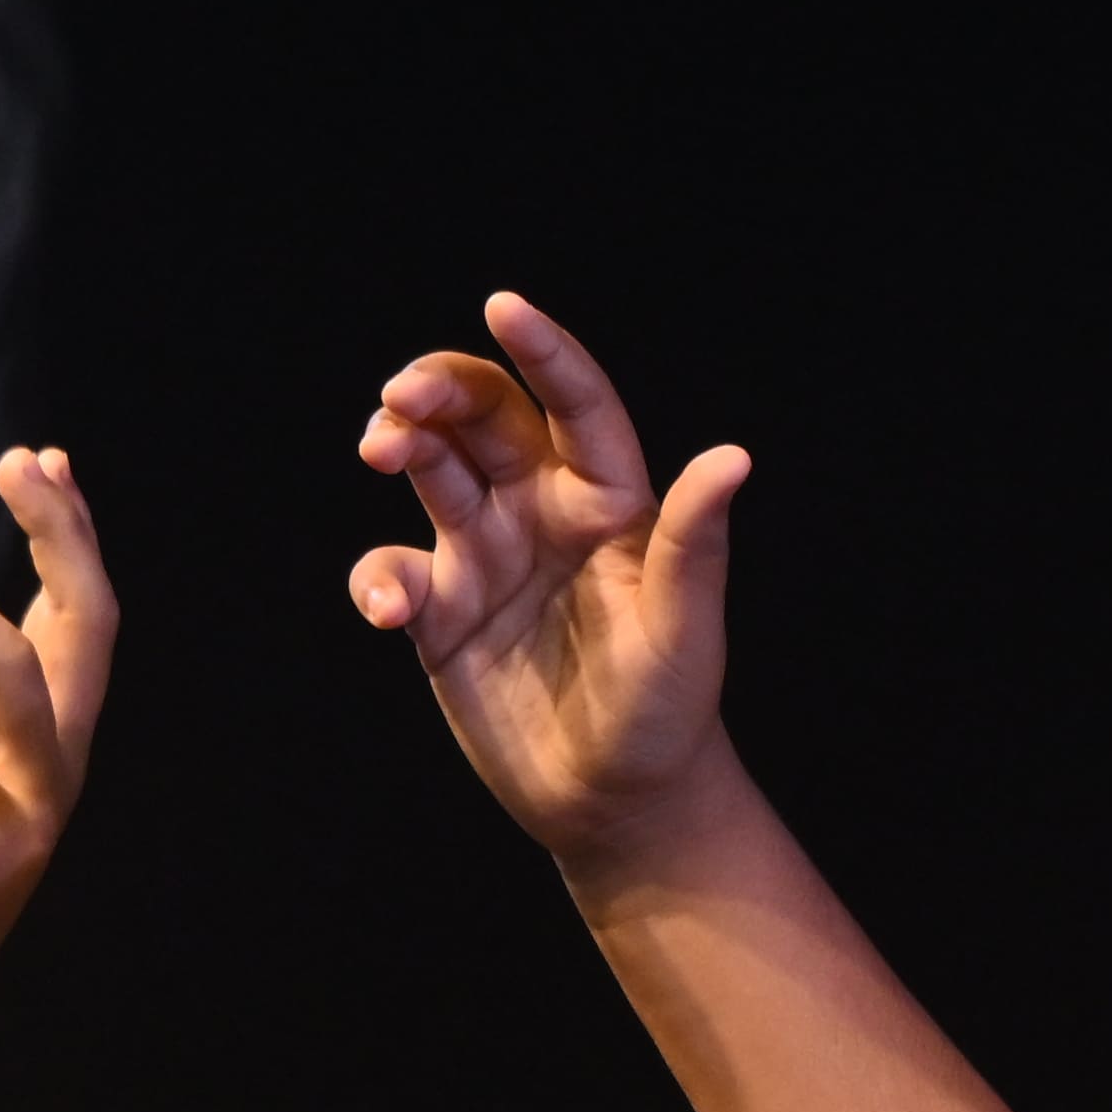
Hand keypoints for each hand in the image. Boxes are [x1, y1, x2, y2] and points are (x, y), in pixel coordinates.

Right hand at [350, 293, 746, 863]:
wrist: (615, 803)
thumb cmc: (667, 713)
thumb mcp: (686, 631)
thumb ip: (694, 543)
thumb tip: (733, 458)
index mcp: (609, 503)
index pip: (576, 406)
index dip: (544, 353)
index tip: (504, 308)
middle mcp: (543, 513)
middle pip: (485, 420)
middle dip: (442, 391)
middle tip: (403, 397)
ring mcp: (486, 558)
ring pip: (431, 473)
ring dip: (401, 446)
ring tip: (380, 448)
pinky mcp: (440, 615)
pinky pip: (392, 573)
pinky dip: (378, 580)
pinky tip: (389, 611)